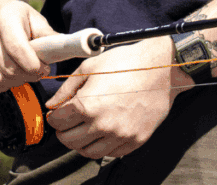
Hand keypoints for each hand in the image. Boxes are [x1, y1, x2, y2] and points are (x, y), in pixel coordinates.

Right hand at [0, 0, 54, 93]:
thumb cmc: (14, 16)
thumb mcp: (34, 18)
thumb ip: (48, 35)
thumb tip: (65, 50)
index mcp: (5, 20)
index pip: (18, 50)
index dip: (34, 65)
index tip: (44, 68)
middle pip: (8, 68)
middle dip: (28, 76)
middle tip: (36, 72)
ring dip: (14, 83)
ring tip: (23, 75)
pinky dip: (0, 87)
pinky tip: (9, 78)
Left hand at [46, 37, 193, 158]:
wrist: (164, 67)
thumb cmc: (127, 62)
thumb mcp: (92, 66)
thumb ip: (67, 88)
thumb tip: (52, 105)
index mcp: (88, 105)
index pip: (57, 123)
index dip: (56, 115)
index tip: (61, 111)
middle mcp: (103, 124)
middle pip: (68, 140)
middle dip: (65, 130)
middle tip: (71, 120)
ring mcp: (121, 134)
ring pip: (88, 152)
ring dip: (82, 142)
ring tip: (87, 128)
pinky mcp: (136, 139)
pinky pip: (111, 153)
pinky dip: (104, 146)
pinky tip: (106, 132)